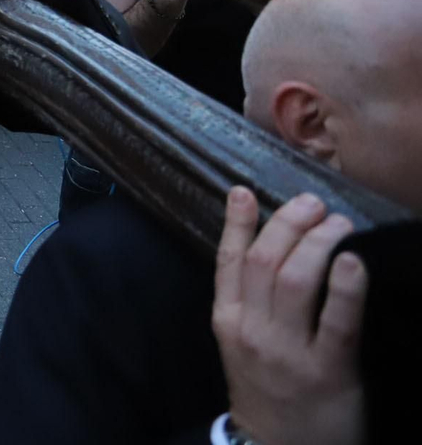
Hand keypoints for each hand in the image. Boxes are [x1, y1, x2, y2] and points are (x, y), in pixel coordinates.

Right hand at [213, 188, 366, 444]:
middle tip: (313, 202)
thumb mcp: (242, 345)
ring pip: (296, 280)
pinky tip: (354, 262)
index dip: (236, 222)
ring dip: (319, 242)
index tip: (243, 191)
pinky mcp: (327, 373)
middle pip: (264, 261)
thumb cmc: (266, 391)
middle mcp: (253, 332)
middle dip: (288, 223)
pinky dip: (345, 287)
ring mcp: (288, 352)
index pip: (228, 261)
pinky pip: (338, 323)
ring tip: (340, 224)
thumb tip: (270, 247)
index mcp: (228, 321)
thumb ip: (250, 302)